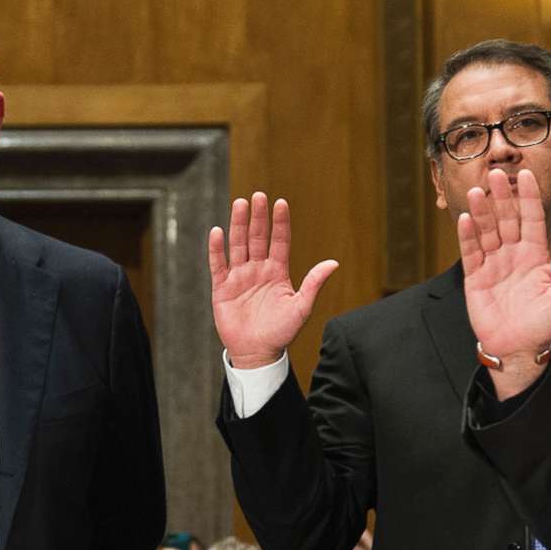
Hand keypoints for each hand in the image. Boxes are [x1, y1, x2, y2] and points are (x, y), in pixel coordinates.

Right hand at [207, 192, 336, 368]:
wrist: (258, 353)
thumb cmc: (281, 333)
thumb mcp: (301, 308)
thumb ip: (313, 284)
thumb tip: (333, 264)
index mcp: (278, 272)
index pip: (279, 241)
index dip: (279, 223)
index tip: (280, 203)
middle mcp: (258, 270)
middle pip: (256, 237)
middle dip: (257, 217)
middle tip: (258, 196)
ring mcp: (239, 277)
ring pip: (238, 245)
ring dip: (238, 225)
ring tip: (240, 204)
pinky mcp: (222, 288)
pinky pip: (218, 264)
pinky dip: (217, 249)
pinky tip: (218, 232)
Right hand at [457, 169, 550, 396]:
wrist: (519, 349)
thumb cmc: (544, 324)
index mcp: (535, 255)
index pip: (532, 219)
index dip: (529, 198)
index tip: (527, 175)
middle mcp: (513, 255)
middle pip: (506, 219)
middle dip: (502, 196)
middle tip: (496, 173)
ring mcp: (493, 264)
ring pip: (487, 231)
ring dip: (482, 211)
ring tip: (478, 191)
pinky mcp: (475, 277)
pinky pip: (471, 252)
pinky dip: (467, 235)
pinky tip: (465, 218)